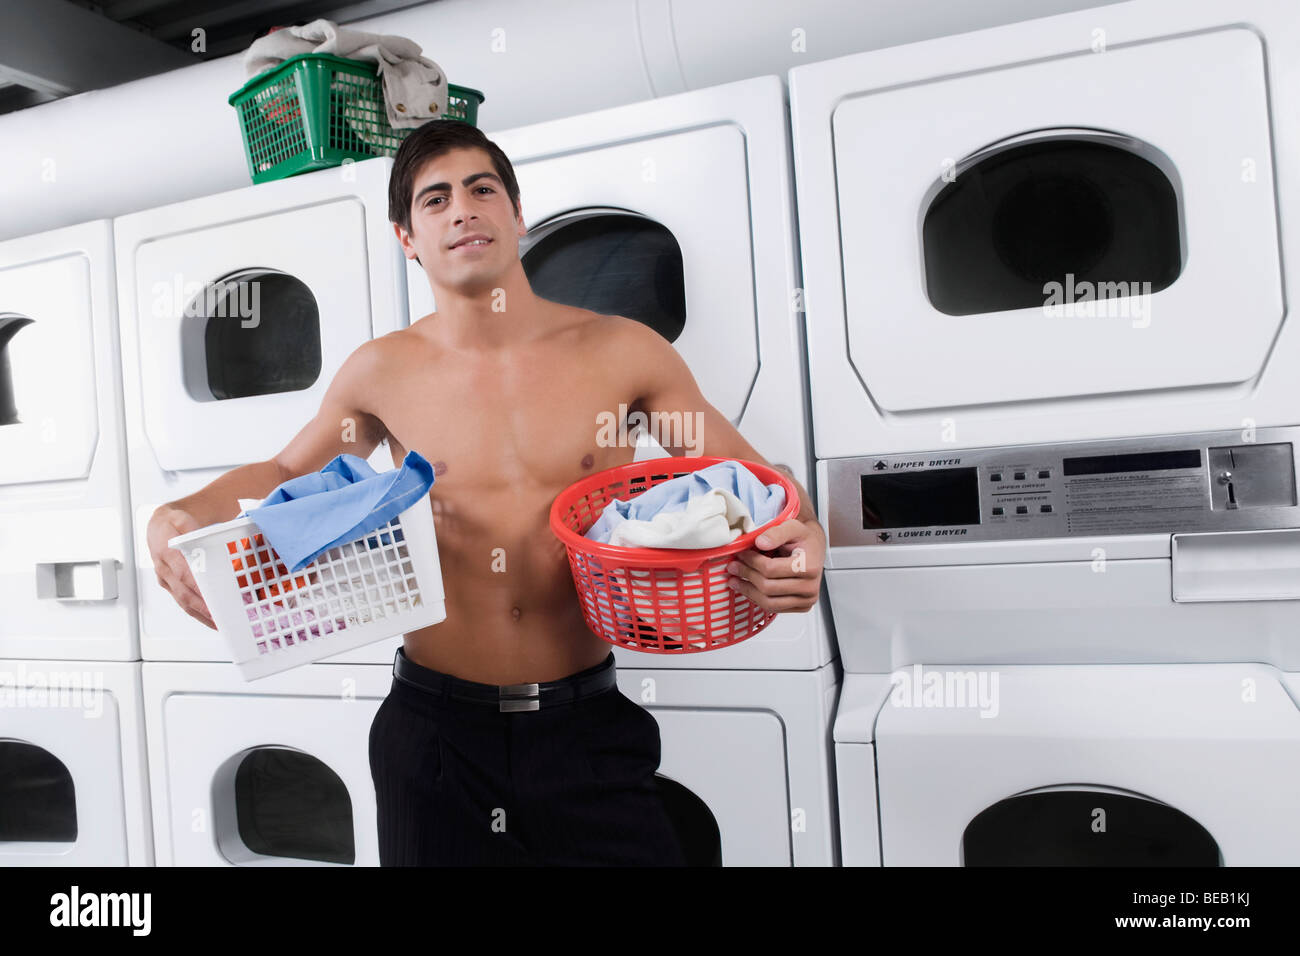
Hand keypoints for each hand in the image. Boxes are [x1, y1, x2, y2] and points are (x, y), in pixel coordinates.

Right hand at [147, 506, 216, 630]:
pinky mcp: (169, 584)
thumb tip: (199, 536)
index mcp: (166, 551)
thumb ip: (191, 527)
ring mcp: (166, 578)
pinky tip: (210, 619)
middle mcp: (164, 568)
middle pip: (184, 592)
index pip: (183, 573)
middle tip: (220, 617)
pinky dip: (196, 612)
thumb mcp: (182, 517)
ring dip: (201, 614)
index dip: (197, 587)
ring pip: (183, 600)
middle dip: (202, 607)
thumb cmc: (173, 521)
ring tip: (219, 624)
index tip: (210, 597)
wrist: (159, 525)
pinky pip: (182, 600)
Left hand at [725, 517, 824, 612]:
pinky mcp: (801, 607)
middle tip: (733, 566)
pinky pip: (774, 608)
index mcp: (809, 567)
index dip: (751, 562)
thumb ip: (776, 532)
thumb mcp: (792, 526)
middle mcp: (810, 587)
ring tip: (734, 581)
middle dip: (746, 575)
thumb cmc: (803, 538)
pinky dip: (757, 599)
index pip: (771, 569)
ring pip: (769, 603)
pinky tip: (748, 588)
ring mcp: (806, 600)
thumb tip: (760, 542)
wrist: (814, 547)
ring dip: (748, 591)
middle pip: (768, 587)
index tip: (740, 554)